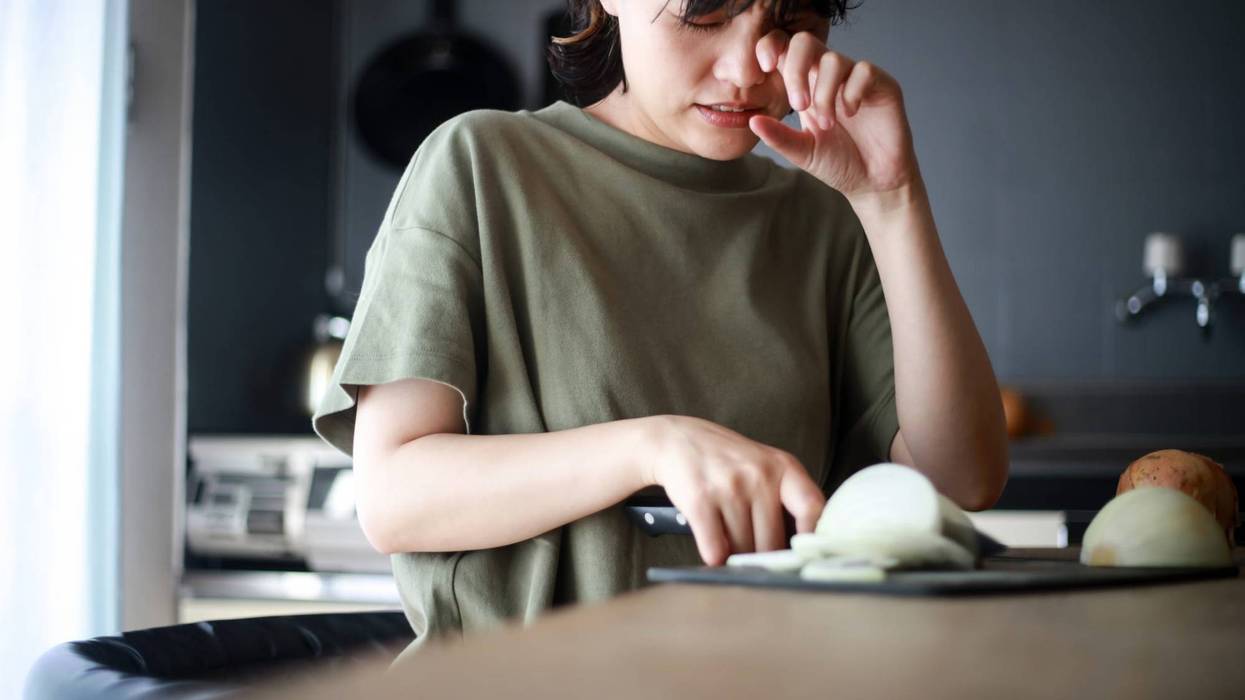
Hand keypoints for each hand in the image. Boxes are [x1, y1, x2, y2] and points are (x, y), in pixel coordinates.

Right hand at [639, 415, 824, 565]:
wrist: (676, 440)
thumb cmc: (726, 459)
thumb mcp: (764, 464)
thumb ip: (786, 498)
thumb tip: (801, 550)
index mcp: (783, 466)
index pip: (812, 507)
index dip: (812, 538)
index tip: (803, 557)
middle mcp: (759, 474)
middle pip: (772, 541)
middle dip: (761, 556)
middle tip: (752, 554)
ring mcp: (729, 487)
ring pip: (742, 548)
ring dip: (734, 555)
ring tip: (729, 541)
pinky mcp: (700, 500)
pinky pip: (715, 548)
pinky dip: (714, 557)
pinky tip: (713, 549)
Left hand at [748, 30, 918, 200]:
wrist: (873, 182)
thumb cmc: (839, 164)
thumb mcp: (802, 152)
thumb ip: (778, 136)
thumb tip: (752, 121)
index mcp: (806, 86)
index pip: (786, 50)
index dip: (772, 47)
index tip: (765, 67)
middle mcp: (828, 77)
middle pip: (806, 42)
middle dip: (796, 69)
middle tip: (798, 105)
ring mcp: (855, 78)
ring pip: (833, 60)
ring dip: (824, 94)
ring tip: (827, 124)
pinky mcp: (882, 85)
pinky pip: (863, 71)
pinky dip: (852, 92)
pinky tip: (850, 113)